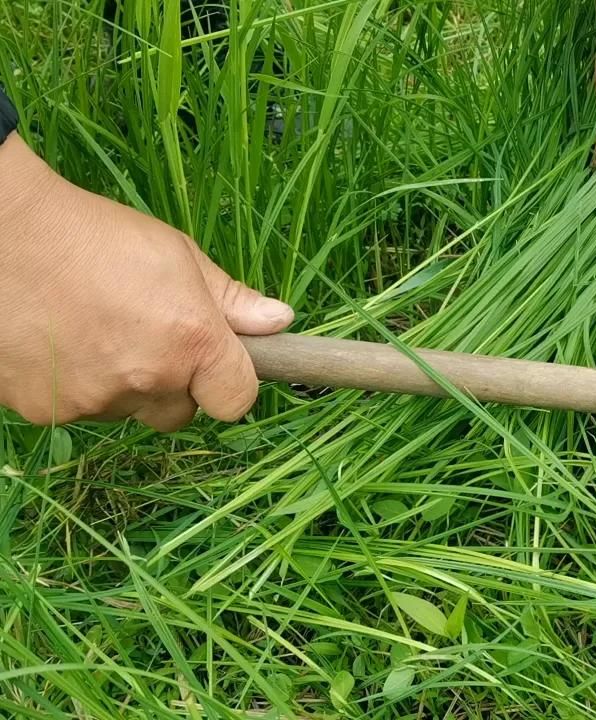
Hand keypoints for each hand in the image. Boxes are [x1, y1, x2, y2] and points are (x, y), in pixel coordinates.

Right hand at [0, 134, 292, 431]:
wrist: (2, 234)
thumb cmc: (95, 236)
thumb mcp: (177, 255)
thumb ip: (231, 299)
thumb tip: (279, 321)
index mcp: (190, 342)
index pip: (237, 400)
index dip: (230, 383)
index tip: (217, 363)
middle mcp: (146, 379)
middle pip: (179, 412)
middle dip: (172, 384)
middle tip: (146, 336)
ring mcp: (92, 400)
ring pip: (125, 409)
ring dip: (120, 383)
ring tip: (93, 327)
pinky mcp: (44, 410)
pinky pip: (77, 408)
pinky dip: (73, 384)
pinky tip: (59, 340)